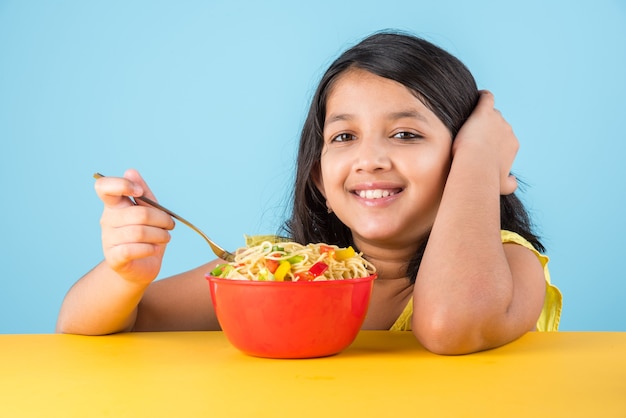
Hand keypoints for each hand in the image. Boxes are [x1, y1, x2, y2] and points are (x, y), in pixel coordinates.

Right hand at [94, 169, 174, 283]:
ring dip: (160, 235)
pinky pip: (133, 249)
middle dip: (161, 219)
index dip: (121, 184)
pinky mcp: (114, 257)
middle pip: (138, 214)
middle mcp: (107, 220)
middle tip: (170, 224)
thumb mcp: (149, 211)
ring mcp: (108, 239)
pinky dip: (149, 248)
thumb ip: (143, 193)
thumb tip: (131, 171)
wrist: (140, 267)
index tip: (139, 191)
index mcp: (114, 205)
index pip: (104, 187)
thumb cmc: (147, 235)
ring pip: (139, 232)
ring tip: (165, 237)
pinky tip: (154, 249)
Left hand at [452, 91, 518, 194]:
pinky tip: (474, 97)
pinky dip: (481, 96)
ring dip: (481, 116)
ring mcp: (497, 120)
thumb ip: (510, 184)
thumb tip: (513, 182)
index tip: (479, 144)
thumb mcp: (501, 186)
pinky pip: (486, 98)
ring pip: (490, 113)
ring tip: (467, 120)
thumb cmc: (486, 179)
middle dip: (486, 128)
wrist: (475, 167)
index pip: (503, 137)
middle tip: (469, 134)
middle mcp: (508, 130)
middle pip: (497, 123)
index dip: (491, 140)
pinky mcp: (485, 112)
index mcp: (512, 145)